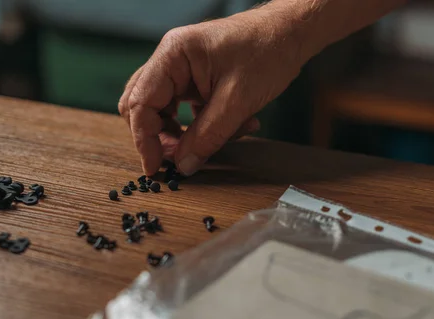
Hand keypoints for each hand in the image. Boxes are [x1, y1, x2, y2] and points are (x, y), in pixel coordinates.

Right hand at [118, 8, 306, 175]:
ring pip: (167, 112)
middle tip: (182, 160)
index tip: (155, 168)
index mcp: (173, 55)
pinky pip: (189, 111)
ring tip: (222, 139)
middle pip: (144, 106)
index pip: (141, 102)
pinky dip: (206, 126)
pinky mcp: (199, 81)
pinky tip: (238, 126)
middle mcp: (172, 60)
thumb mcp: (237, 101)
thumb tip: (184, 166)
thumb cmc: (268, 52)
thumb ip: (208, 136)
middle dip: (162, 137)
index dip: (145, 139)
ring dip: (189, 134)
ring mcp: (184, 70)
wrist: (292, 34)